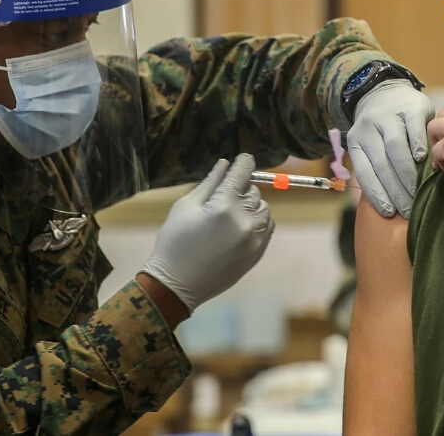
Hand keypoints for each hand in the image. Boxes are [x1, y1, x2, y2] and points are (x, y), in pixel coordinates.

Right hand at [140, 154, 273, 311]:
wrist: (177, 285)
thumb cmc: (175, 242)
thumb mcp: (185, 207)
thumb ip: (209, 183)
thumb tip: (225, 164)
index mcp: (224, 206)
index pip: (242, 173)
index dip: (243, 162)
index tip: (244, 158)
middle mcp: (245, 221)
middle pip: (253, 190)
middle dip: (241, 187)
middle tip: (223, 195)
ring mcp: (255, 239)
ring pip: (264, 208)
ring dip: (252, 204)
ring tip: (231, 213)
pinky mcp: (258, 254)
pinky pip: (268, 227)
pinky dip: (259, 221)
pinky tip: (241, 225)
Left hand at [347, 80, 435, 218]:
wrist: (384, 90)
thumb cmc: (380, 130)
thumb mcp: (369, 145)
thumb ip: (375, 168)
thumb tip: (388, 205)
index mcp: (356, 141)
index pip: (365, 172)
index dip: (376, 194)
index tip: (389, 212)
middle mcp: (369, 127)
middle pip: (381, 164)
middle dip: (395, 190)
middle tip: (407, 210)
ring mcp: (389, 115)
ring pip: (395, 148)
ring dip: (407, 174)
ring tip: (416, 193)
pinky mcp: (411, 107)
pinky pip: (414, 128)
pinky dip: (419, 145)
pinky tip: (424, 160)